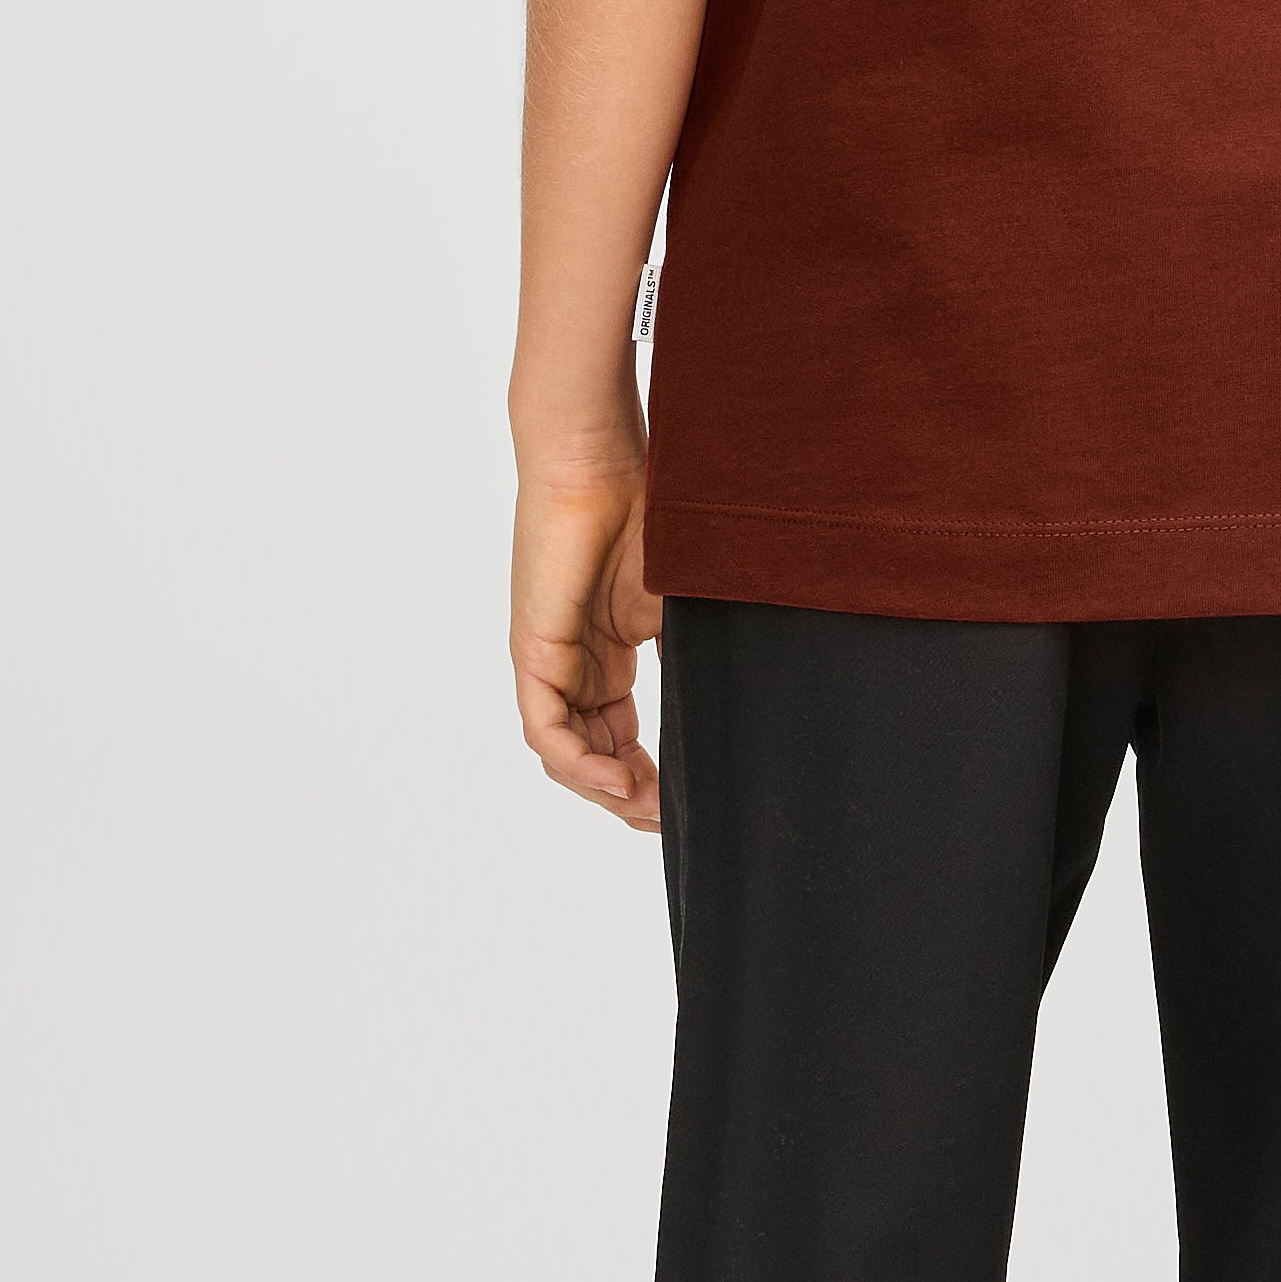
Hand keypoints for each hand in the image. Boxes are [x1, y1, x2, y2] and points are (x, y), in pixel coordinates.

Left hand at [513, 456, 660, 828]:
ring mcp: (550, 660)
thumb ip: (696, 651)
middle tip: (667, 821)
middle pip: (590, 756)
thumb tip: (746, 696)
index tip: (682, 804)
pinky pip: (546, 730)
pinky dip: (580, 763)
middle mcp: (573, 665)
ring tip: (648, 807)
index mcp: (605, 654)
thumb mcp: (683, 601)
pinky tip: (619, 780)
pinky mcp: (535, 651)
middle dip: (628, 798)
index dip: (647, 779)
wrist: (602, 460)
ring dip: (605, 791)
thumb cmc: (648, 511)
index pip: (617, 738)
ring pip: (565, 753)